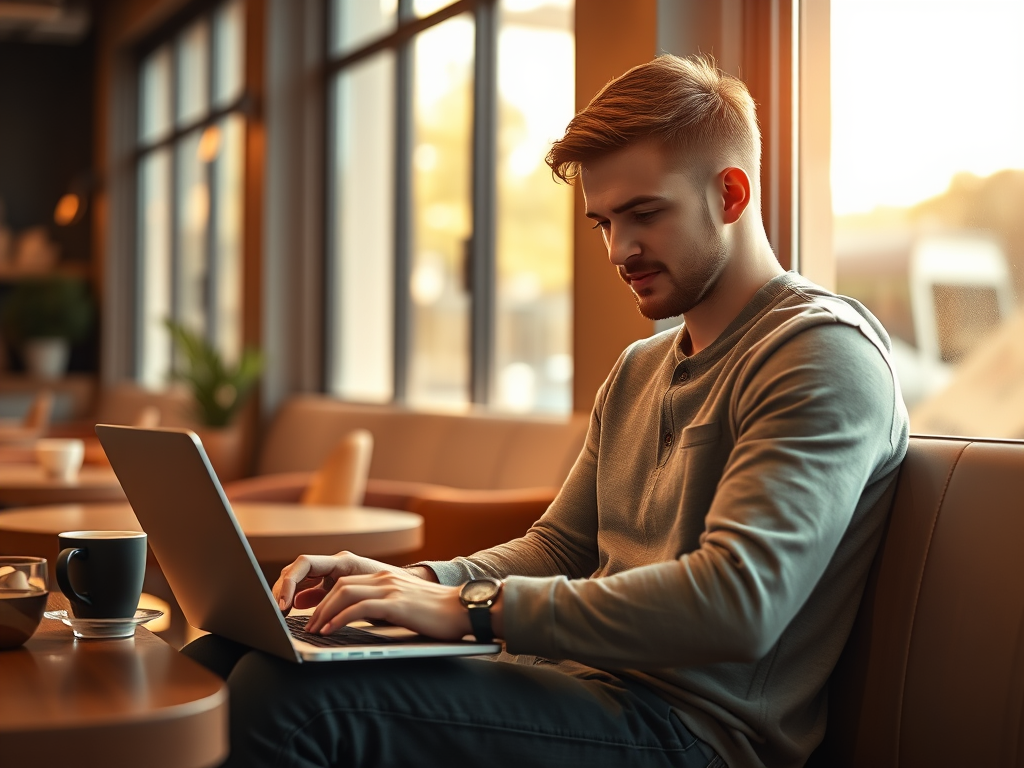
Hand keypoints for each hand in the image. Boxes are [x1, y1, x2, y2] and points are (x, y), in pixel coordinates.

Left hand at [299, 570, 471, 638]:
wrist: (464, 609)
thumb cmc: (437, 614)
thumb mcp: (404, 604)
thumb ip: (383, 605)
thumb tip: (359, 619)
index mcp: (385, 577)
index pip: (345, 580)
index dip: (325, 596)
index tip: (313, 614)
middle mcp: (384, 578)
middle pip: (339, 584)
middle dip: (319, 605)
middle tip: (307, 625)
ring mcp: (390, 588)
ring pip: (344, 593)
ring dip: (324, 612)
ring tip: (314, 630)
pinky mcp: (396, 603)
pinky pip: (359, 608)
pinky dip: (340, 618)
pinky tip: (330, 630)